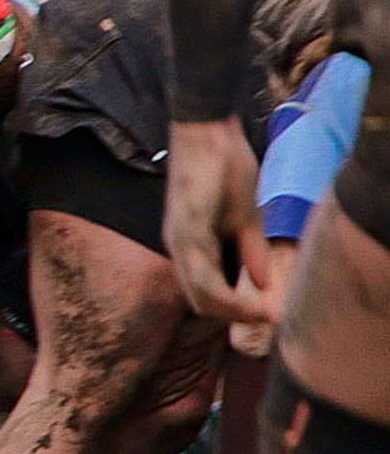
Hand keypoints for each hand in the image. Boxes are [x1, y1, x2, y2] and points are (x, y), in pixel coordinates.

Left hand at [163, 117, 271, 322]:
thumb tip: (261, 286)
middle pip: (201, 302)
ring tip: (268, 314)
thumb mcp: (245, 218)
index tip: (272, 315)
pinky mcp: (185, 229)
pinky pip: (200, 273)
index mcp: (193, 247)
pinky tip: (250, 299)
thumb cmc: (226, 169)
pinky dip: (226, 293)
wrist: (209, 133)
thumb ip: (251, 252)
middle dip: (239, 316)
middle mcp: (180, 248)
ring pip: (199, 294)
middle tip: (273, 319)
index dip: (239, 310)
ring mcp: (179, 240)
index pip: (208, 294)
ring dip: (235, 310)